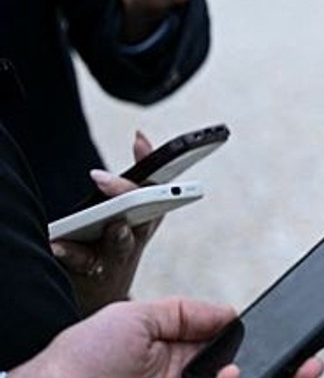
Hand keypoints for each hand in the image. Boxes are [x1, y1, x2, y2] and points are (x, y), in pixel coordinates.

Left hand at [8, 297, 323, 377]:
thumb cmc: (77, 363)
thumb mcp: (132, 317)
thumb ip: (186, 312)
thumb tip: (232, 314)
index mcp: (176, 360)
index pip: (234, 351)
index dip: (267, 344)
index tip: (295, 340)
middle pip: (249, 375)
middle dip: (286, 369)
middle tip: (310, 364)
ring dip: (270, 377)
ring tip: (287, 369)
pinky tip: (240, 376)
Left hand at [53, 132, 158, 313]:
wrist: (101, 292)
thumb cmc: (112, 244)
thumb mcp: (125, 207)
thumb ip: (133, 176)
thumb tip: (140, 137)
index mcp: (148, 217)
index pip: (159, 187)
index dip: (154, 165)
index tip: (139, 142)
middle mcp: (137, 237)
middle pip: (144, 215)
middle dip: (131, 197)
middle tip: (109, 180)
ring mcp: (117, 258)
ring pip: (122, 245)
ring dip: (119, 235)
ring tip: (113, 225)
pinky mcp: (93, 275)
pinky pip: (83, 264)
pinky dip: (72, 254)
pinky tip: (59, 245)